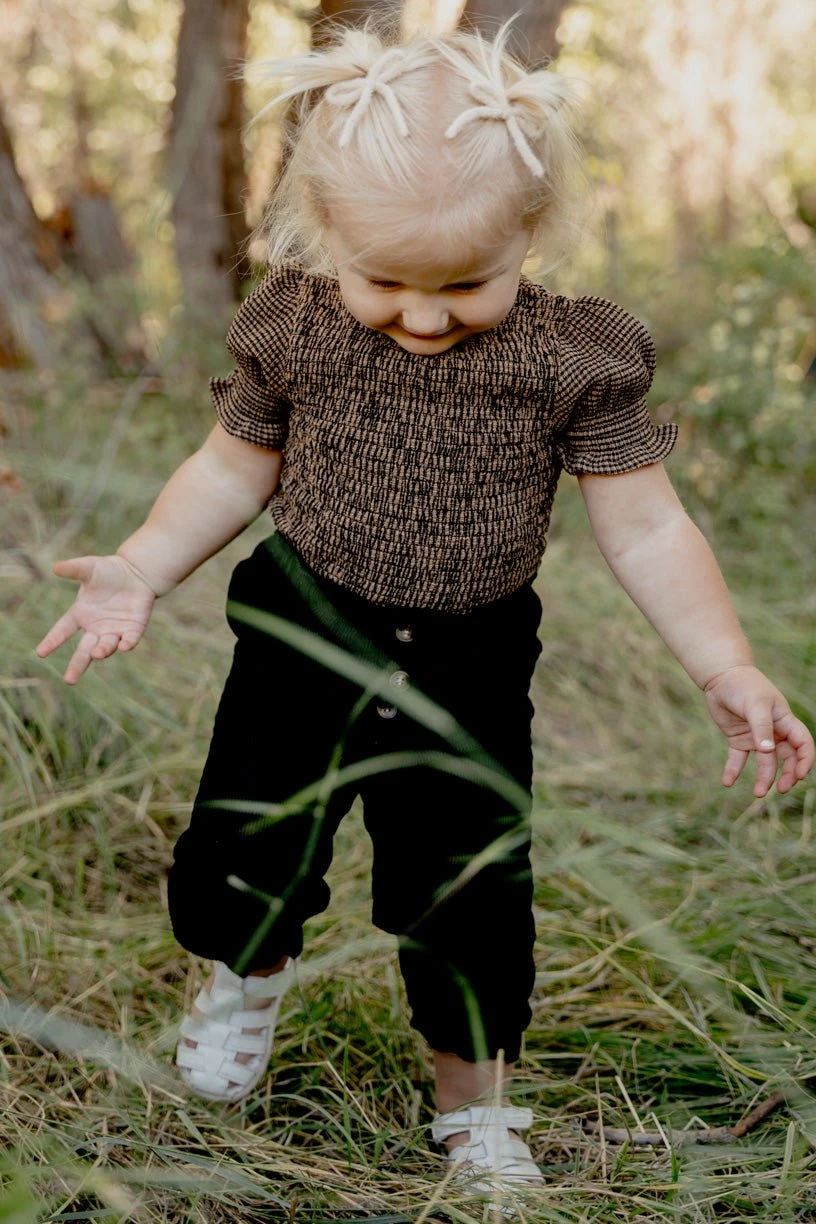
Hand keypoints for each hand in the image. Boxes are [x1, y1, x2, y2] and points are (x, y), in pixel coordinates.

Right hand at [35, 555, 156, 684]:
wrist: (137, 574)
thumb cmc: (109, 571)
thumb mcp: (89, 567)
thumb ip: (74, 569)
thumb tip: (55, 567)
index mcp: (80, 615)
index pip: (62, 631)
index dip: (52, 641)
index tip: (40, 653)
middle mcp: (96, 628)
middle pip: (84, 651)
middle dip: (77, 665)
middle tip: (69, 680)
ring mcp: (114, 630)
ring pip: (106, 647)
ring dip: (102, 651)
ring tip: (97, 654)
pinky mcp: (133, 629)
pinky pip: (129, 640)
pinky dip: (126, 644)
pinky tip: (124, 647)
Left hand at [703, 665, 814, 796]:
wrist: (721, 677)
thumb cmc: (744, 686)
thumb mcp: (755, 705)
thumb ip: (762, 728)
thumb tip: (768, 752)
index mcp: (785, 721)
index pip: (803, 744)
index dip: (805, 761)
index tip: (799, 775)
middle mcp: (774, 731)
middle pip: (787, 758)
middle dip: (787, 774)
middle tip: (780, 789)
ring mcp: (756, 736)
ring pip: (765, 762)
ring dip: (763, 777)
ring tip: (758, 793)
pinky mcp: (738, 738)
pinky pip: (738, 759)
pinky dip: (734, 770)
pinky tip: (727, 782)